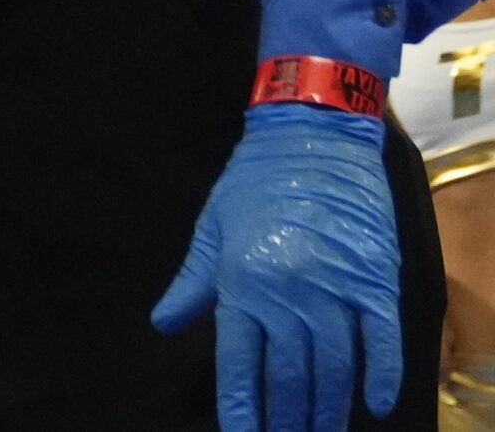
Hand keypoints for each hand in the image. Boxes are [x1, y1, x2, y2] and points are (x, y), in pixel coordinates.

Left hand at [150, 105, 403, 431]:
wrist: (311, 138)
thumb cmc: (253, 181)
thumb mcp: (211, 228)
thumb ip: (193, 283)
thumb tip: (162, 323)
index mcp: (241, 281)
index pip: (239, 362)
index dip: (242, 405)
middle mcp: (288, 292)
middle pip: (290, 373)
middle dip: (287, 416)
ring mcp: (335, 288)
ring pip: (334, 366)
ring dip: (328, 406)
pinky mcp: (375, 280)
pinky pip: (380, 340)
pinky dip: (381, 375)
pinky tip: (374, 404)